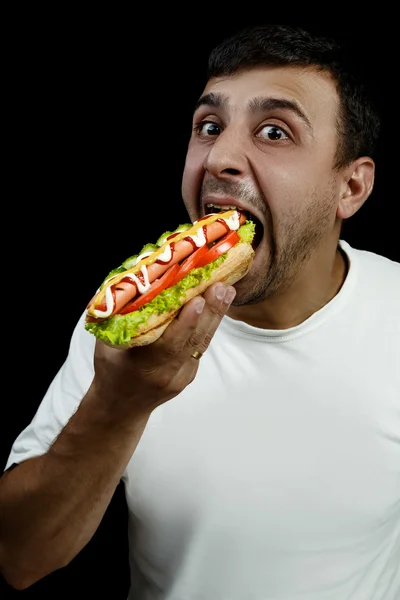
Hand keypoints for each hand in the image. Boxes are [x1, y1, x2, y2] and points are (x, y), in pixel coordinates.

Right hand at [91, 282, 235, 418]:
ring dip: (216, 316)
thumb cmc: (110, 370)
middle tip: (221, 286)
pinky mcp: (189, 374)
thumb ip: (118, 319)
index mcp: (142, 366)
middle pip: (192, 341)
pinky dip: (208, 325)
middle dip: (209, 312)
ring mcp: (181, 376)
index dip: (185, 323)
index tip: (198, 300)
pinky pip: (199, 347)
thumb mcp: (106, 346)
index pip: (169, 344)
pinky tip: (217, 305)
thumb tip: (130, 285)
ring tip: (227, 290)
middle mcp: (165, 373)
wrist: (120, 406)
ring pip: (201, 343)